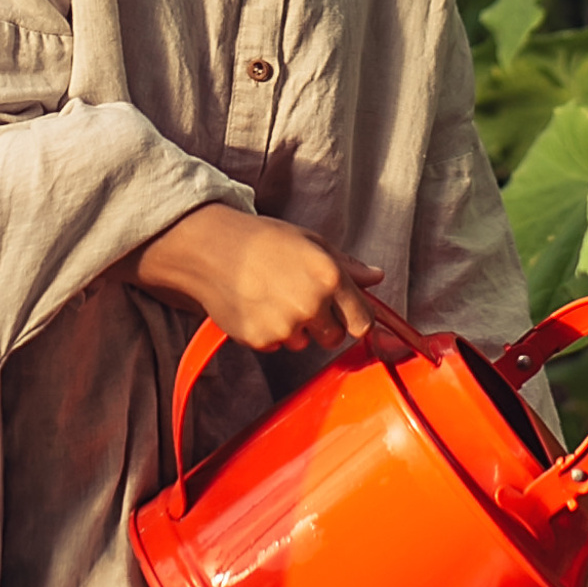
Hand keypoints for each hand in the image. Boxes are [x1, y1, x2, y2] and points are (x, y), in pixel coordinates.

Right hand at [133, 206, 381, 353]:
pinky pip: (276, 346)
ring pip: (304, 343)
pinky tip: (257, 306)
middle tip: (302, 300)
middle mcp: (311, 305)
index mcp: (330, 277)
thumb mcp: (312, 242)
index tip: (346, 315)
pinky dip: (270, 332)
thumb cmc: (262, 240)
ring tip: (273, 297)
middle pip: (334, 338)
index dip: (355, 318)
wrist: (212, 249)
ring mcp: (286, 326)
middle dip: (324, 325)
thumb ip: (348, 265)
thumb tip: (376, 277)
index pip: (363, 321)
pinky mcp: (261, 339)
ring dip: (295, 328)